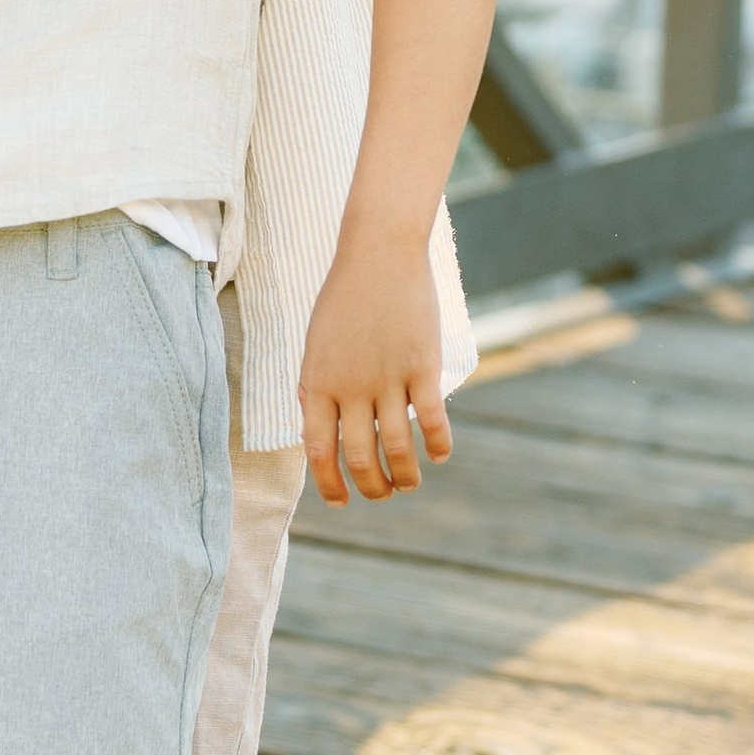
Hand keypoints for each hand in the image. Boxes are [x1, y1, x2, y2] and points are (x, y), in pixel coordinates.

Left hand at [296, 226, 451, 506]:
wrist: (378, 253)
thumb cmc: (344, 299)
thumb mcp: (315, 344)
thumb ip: (314, 388)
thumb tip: (314, 434)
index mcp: (317, 383)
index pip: (318, 451)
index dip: (330, 484)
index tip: (342, 501)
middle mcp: (350, 386)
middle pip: (359, 458)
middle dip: (372, 487)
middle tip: (383, 493)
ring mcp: (387, 377)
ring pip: (397, 447)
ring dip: (405, 475)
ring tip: (409, 483)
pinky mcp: (422, 365)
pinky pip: (431, 419)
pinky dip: (437, 445)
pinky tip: (439, 456)